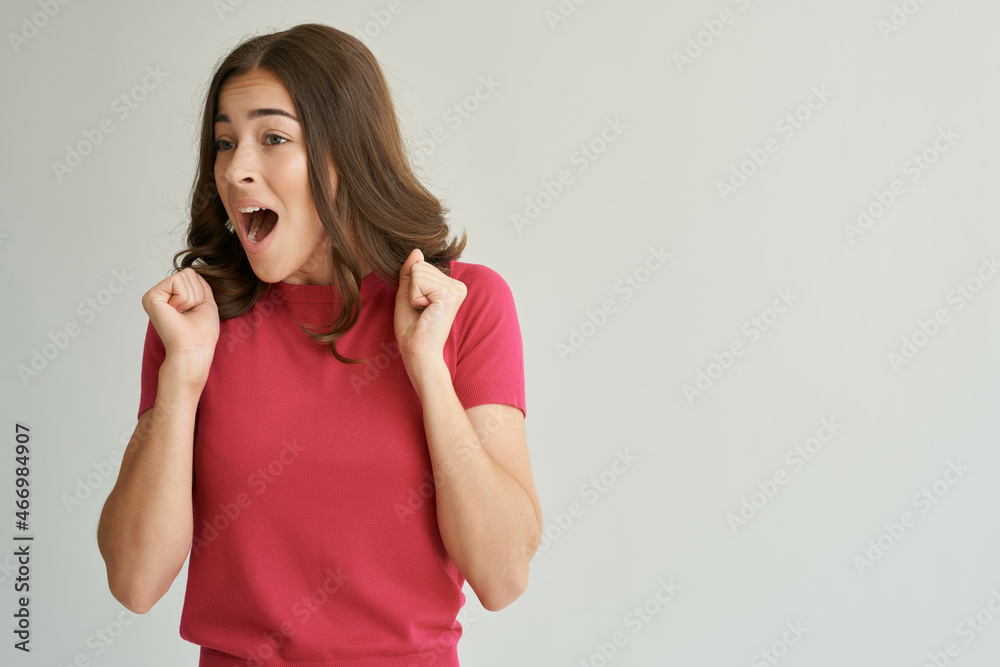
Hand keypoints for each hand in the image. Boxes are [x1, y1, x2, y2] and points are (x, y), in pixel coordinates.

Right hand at [141, 267, 219, 385]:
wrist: (194, 348)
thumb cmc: (201, 333)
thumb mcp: (205, 302)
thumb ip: (199, 285)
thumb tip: (194, 270)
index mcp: (170, 296)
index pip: (192, 275)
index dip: (200, 292)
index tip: (194, 311)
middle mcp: (159, 294)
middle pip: (188, 273)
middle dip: (196, 294)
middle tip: (189, 313)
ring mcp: (154, 295)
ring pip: (184, 276)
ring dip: (192, 297)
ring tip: (183, 314)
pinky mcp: (151, 296)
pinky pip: (178, 281)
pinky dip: (185, 298)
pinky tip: (177, 312)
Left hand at [393, 249, 466, 381]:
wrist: (418, 351)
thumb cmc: (412, 328)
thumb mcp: (407, 294)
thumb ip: (411, 272)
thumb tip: (417, 251)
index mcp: (451, 285)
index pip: (420, 265)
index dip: (411, 287)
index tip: (420, 306)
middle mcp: (458, 285)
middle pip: (419, 266)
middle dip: (412, 289)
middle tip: (421, 310)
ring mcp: (456, 289)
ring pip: (418, 271)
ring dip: (413, 294)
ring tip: (424, 312)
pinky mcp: (449, 295)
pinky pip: (418, 281)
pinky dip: (414, 298)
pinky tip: (426, 312)